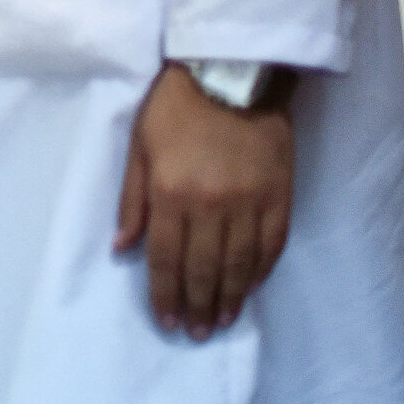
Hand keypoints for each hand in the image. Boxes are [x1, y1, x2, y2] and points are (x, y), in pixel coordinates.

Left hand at [115, 64, 294, 339]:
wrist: (234, 71)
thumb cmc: (176, 106)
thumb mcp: (138, 148)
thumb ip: (132, 201)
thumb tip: (122, 249)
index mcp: (172, 193)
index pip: (165, 258)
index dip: (165, 294)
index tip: (168, 320)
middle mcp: (212, 204)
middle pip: (204, 269)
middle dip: (198, 305)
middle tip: (197, 332)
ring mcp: (250, 201)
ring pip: (241, 263)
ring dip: (231, 297)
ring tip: (223, 321)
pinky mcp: (280, 193)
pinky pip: (272, 242)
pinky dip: (262, 270)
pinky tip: (252, 288)